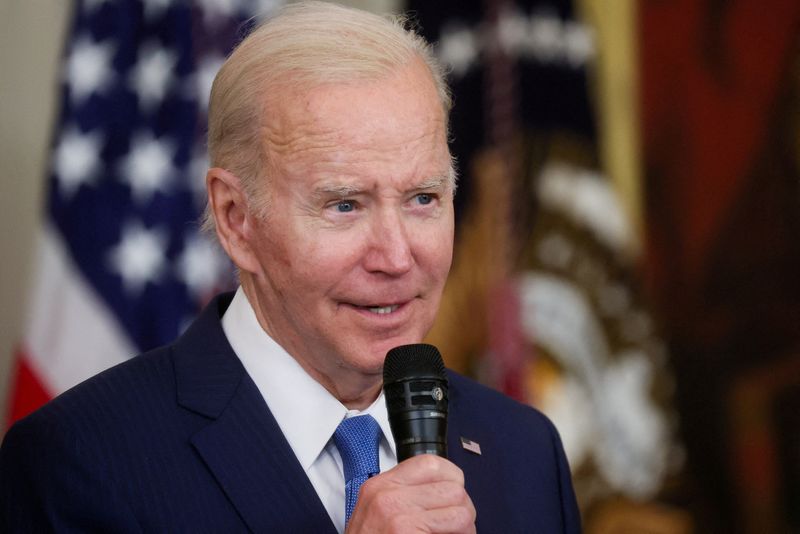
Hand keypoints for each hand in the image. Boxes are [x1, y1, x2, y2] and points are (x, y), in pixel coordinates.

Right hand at [345, 454, 475, 532]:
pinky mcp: (408, 531)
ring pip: (461, 508)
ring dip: (465, 527)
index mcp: (379, 486)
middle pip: (452, 486)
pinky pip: (459, 527)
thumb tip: (445, 489)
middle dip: (462, 509)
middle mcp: (387, 496)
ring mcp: (397, 514)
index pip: (430, 463)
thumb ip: (403, 498)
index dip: (451, 479)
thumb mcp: (375, 515)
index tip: (453, 496)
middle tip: (456, 527)